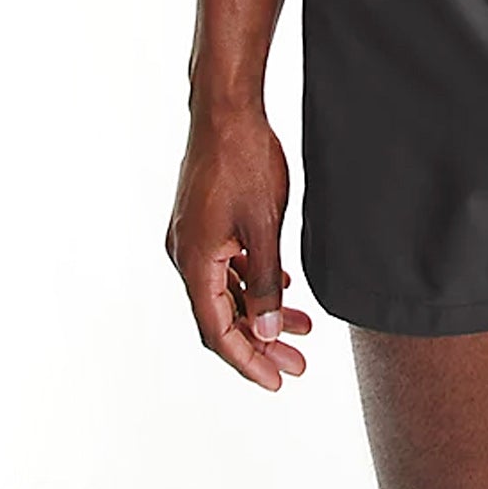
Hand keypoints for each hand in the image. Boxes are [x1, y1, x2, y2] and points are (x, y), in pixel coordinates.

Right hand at [165, 107, 312, 389]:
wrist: (226, 109)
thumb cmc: (244, 159)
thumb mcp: (264, 227)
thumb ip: (265, 283)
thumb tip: (265, 332)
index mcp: (194, 262)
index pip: (218, 331)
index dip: (248, 361)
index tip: (278, 380)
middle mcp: (185, 255)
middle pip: (221, 316)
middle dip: (260, 343)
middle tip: (297, 364)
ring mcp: (192, 237)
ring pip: (225, 290)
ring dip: (259, 311)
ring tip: (302, 326)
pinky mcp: (202, 221)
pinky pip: (225, 265)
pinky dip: (252, 280)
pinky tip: (283, 285)